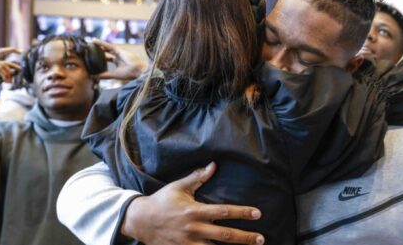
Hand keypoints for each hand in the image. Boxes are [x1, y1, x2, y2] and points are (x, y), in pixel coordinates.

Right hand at [0, 47, 20, 102]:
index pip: (0, 52)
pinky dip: (4, 74)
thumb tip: (5, 78)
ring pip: (3, 64)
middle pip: (2, 51)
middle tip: (22, 52)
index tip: (18, 50)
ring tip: (10, 82)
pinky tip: (5, 81)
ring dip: (9, 73)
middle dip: (12, 50)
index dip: (9, 50)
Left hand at [92, 39, 146, 79]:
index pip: (108, 60)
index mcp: (118, 63)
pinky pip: (107, 45)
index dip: (101, 60)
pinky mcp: (117, 49)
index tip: (93, 60)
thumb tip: (94, 77)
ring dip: (98, 46)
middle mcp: (118, 57)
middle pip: (106, 53)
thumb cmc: (129, 73)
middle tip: (90, 50)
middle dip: (99, 52)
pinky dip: (100, 42)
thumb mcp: (114, 74)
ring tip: (90, 43)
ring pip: (106, 48)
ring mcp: (118, 52)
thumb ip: (105, 75)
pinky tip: (94, 41)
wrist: (137, 69)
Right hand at [121, 162, 263, 244]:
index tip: (257, 214)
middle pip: (225, 235)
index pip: (223, 211)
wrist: (140, 221)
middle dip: (245, 237)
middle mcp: (194, 228)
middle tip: (261, 239)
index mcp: (194, 211)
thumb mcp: (178, 187)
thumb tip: (214, 165)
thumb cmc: (161, 201)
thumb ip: (197, 177)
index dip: (242, 213)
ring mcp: (188, 243)